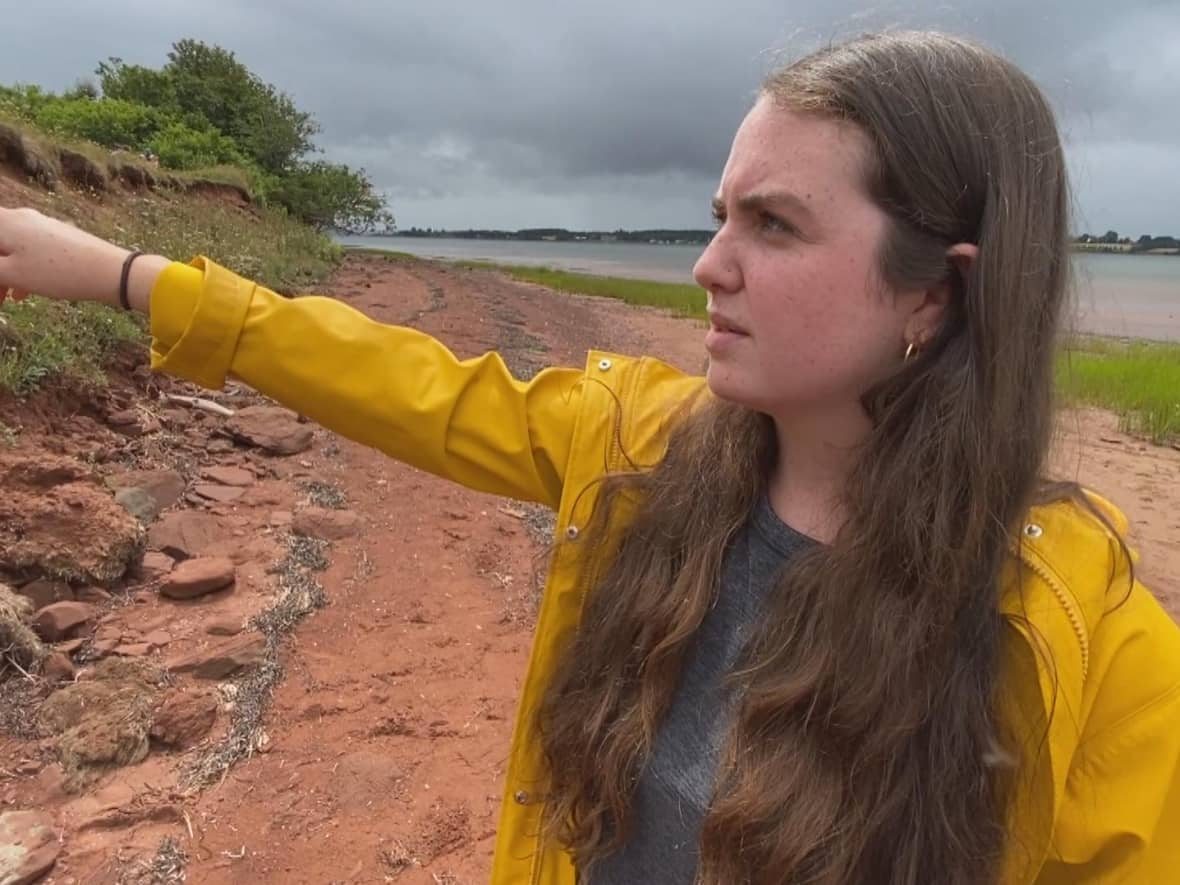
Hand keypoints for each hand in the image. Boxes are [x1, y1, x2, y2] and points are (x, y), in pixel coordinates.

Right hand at [0, 207, 143, 307]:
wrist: (108, 271)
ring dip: (6, 274)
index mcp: (6, 222)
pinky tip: (25, 293)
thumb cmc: (55, 272)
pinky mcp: (60, 239)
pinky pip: (32, 253)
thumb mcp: (11, 273)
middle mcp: (23, 218)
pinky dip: (24, 270)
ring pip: (14, 251)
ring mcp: (43, 227)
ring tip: (6, 300)